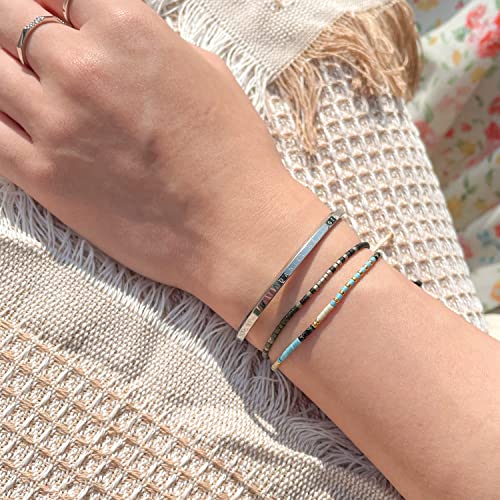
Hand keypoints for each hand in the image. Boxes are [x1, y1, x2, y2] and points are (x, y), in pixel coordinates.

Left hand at [0, 0, 325, 323]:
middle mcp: (82, 69)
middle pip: (9, 16)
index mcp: (128, 32)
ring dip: (3, 69)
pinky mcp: (43, 177)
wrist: (234, 228)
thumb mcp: (207, 74)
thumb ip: (153, 45)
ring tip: (26, 84)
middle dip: (16, 22)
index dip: (52, 2)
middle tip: (29, 44)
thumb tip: (122, 45)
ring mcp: (56, 124)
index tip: (53, 17)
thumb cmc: (233, 155)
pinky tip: (11, 118)